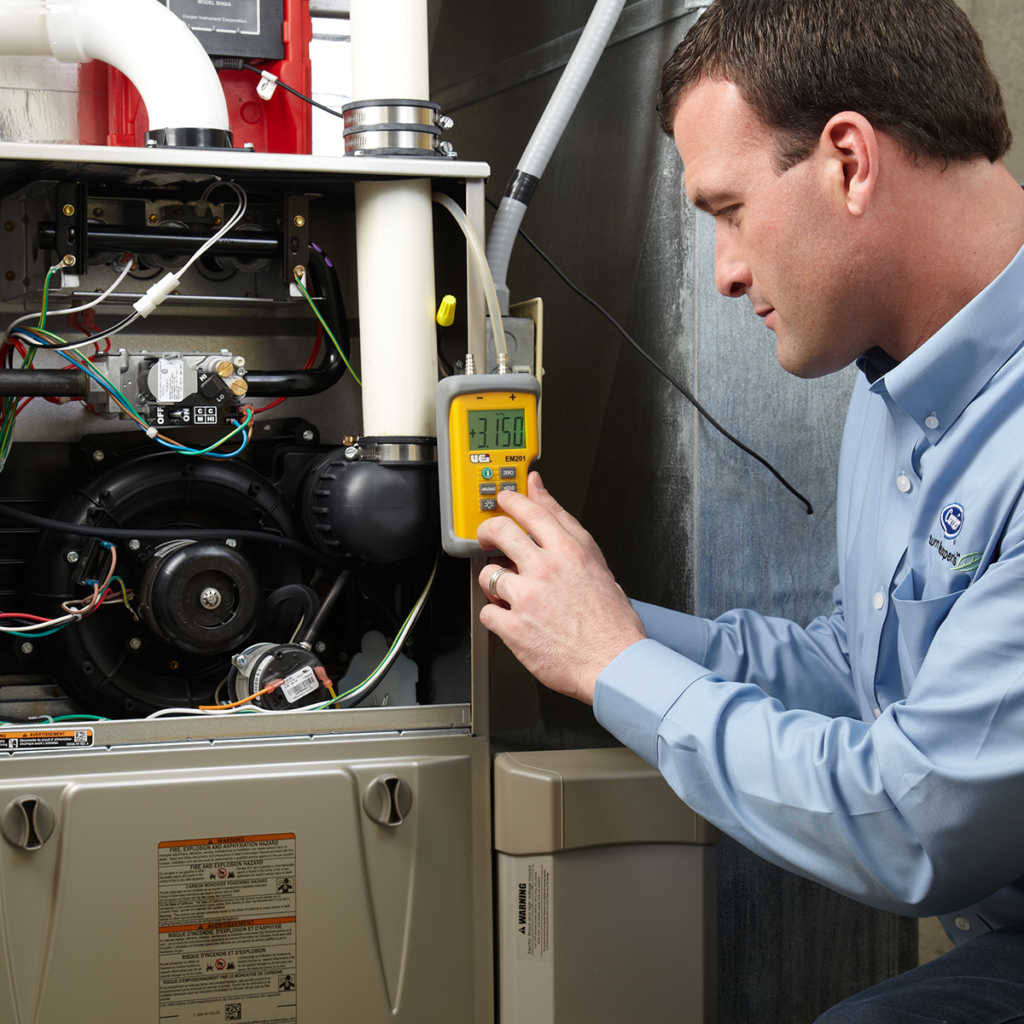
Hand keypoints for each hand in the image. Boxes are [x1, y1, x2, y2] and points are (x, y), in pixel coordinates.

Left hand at [477, 471, 645, 704]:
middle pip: (500, 532)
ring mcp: (527, 598)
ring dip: (494, 583)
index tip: (506, 499)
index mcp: (569, 552)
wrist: (614, 663)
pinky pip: (487, 613)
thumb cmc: (612, 623)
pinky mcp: (514, 627)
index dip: (513, 500)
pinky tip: (511, 619)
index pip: (532, 511)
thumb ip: (568, 530)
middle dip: (488, 531)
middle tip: (488, 538)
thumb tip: (547, 499)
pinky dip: (495, 616)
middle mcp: (546, 570)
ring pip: (488, 574)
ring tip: (509, 594)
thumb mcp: (598, 565)